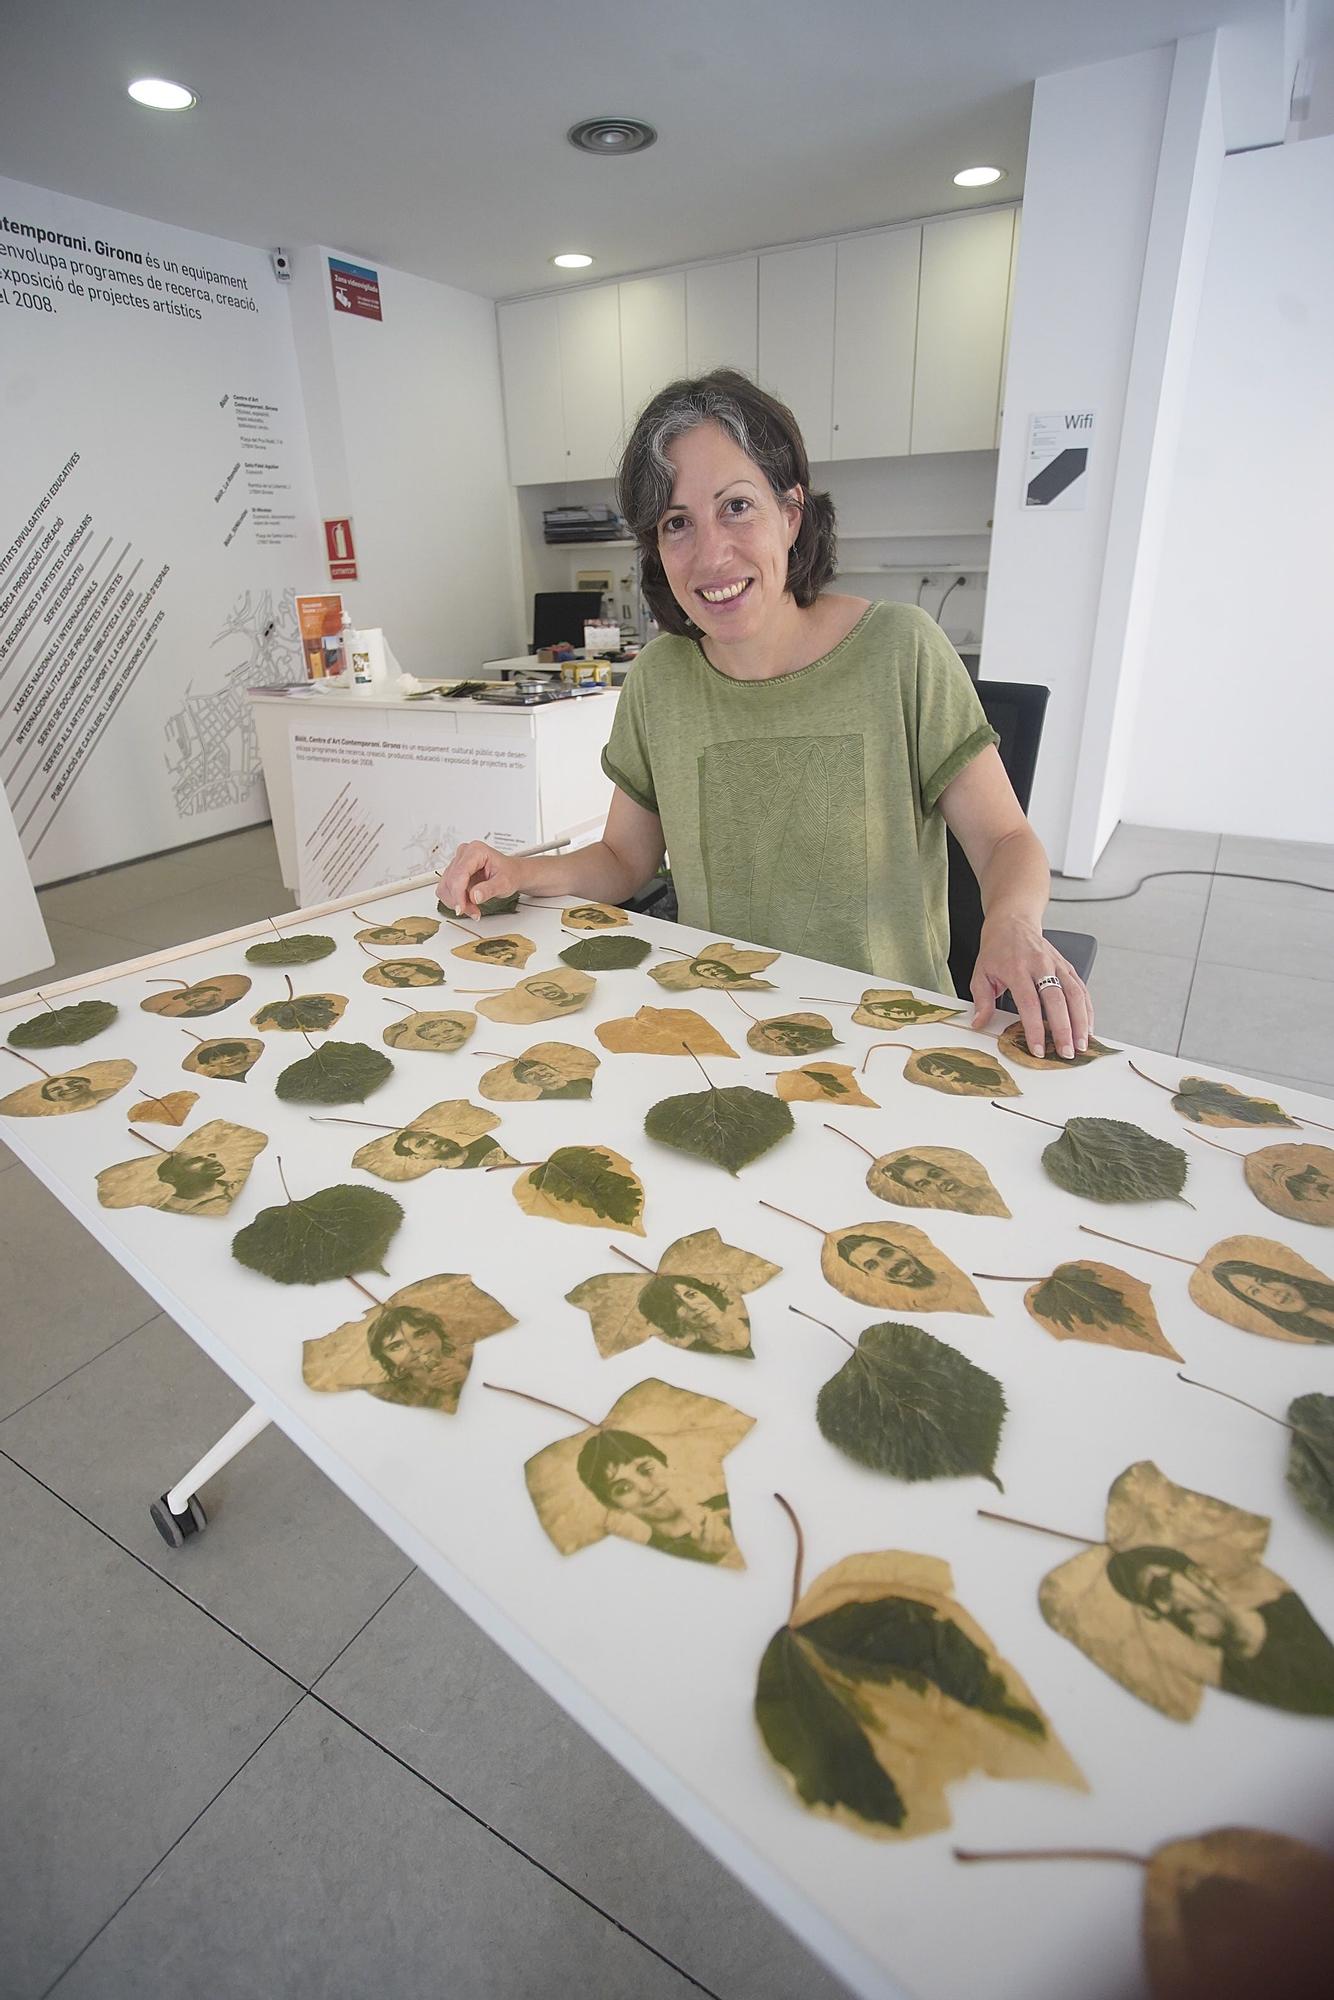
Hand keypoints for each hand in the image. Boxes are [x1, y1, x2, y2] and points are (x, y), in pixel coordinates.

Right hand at [436, 840, 524, 914]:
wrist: (512, 873)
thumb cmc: (510, 873)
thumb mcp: (505, 883)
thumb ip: (490, 889)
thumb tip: (474, 896)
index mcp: (476, 851)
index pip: (459, 873)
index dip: (458, 894)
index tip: (461, 909)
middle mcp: (464, 854)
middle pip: (450, 881)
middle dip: (459, 900)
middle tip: (474, 912)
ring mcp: (457, 863)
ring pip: (445, 887)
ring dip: (456, 902)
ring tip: (473, 909)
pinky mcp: (454, 873)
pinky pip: (447, 890)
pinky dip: (455, 901)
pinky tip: (468, 905)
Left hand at [969, 914, 1092, 1059]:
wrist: (1013, 922)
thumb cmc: (996, 950)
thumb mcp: (980, 973)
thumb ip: (981, 1000)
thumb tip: (979, 1024)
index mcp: (1016, 968)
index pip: (1029, 1002)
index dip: (1035, 1028)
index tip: (1038, 1049)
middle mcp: (1040, 965)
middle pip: (1057, 1000)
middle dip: (1064, 1029)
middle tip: (1066, 1053)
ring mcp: (1057, 965)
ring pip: (1075, 994)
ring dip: (1081, 1022)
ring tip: (1082, 1045)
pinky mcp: (1068, 966)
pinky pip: (1081, 989)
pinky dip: (1087, 1010)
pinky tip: (1088, 1028)